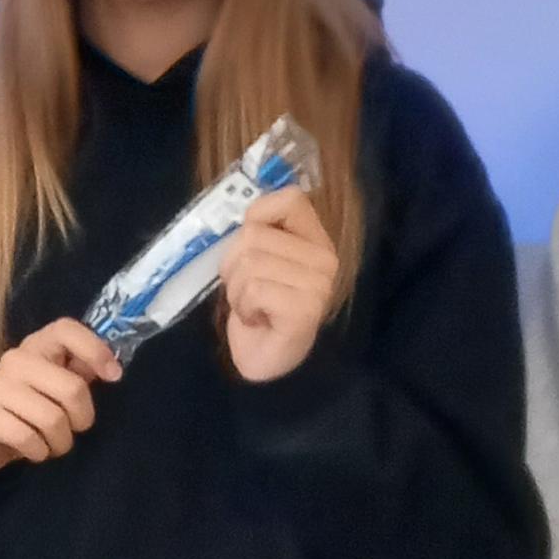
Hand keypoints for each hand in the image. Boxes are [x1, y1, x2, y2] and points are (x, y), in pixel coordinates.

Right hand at [0, 317, 120, 475]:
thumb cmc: (32, 410)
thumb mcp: (58, 387)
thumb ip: (81, 373)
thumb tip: (112, 370)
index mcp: (37, 346)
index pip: (65, 330)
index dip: (95, 349)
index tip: (114, 377)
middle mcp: (15, 359)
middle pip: (72, 388)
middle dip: (82, 419)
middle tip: (75, 428)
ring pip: (52, 419)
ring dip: (61, 442)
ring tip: (53, 444)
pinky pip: (28, 439)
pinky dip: (39, 453)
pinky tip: (34, 451)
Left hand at [221, 187, 341, 383]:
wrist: (267, 359)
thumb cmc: (259, 307)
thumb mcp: (257, 259)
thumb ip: (258, 232)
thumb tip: (246, 214)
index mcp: (316, 241)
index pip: (290, 199)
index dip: (257, 215)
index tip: (250, 244)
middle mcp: (325, 259)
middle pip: (254, 235)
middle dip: (234, 265)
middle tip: (247, 291)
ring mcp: (318, 285)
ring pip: (249, 263)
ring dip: (237, 290)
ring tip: (252, 307)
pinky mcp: (304, 310)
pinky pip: (254, 290)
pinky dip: (243, 307)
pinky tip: (257, 320)